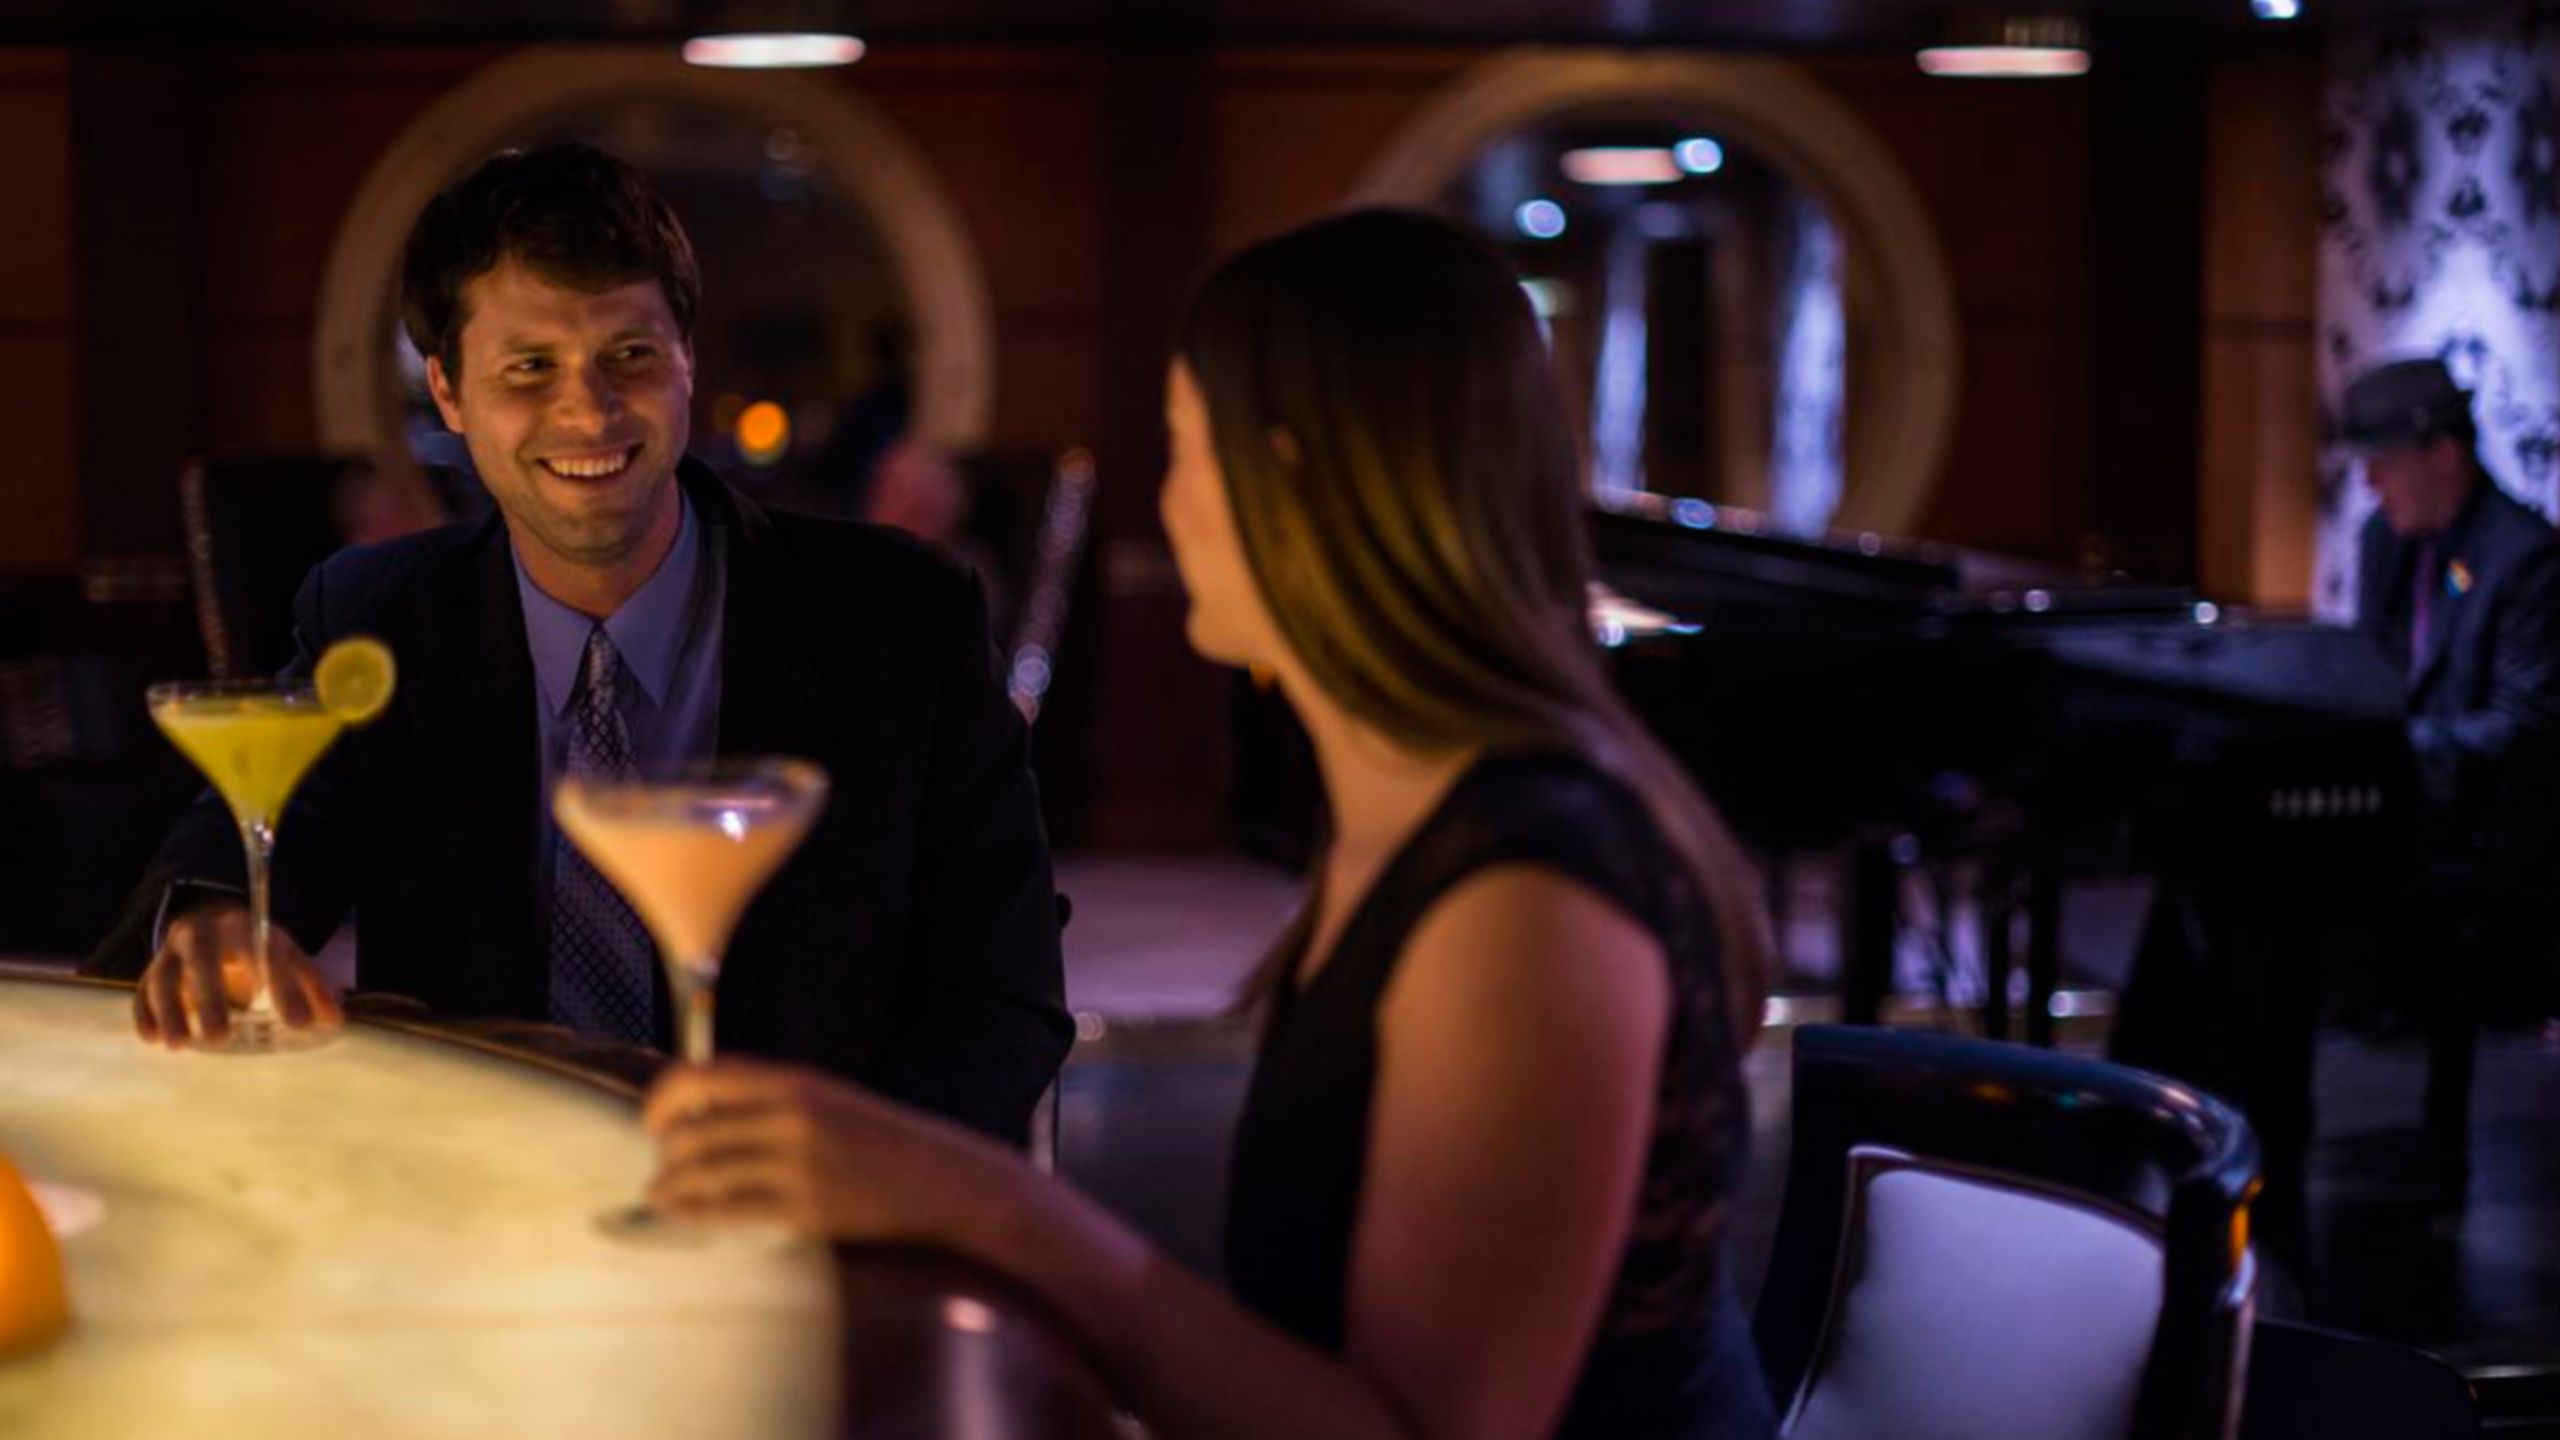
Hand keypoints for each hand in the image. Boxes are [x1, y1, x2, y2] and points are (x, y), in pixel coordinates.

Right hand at [134, 901, 342, 1049]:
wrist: (212, 925)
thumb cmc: (256, 948)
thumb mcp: (288, 958)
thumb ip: (311, 986)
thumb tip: (334, 1020)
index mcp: (245, 927)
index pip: (266, 953)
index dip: (284, 988)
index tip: (299, 1023)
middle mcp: (203, 933)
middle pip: (202, 960)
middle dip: (210, 998)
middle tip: (220, 1038)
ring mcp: (172, 952)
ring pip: (163, 977)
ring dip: (169, 1012)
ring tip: (180, 1045)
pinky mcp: (151, 971)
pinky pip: (141, 991)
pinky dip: (143, 1014)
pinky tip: (152, 1039)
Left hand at [643, 1058, 1033, 1248]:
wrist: (947, 1180)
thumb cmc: (885, 1141)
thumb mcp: (830, 1099)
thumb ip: (772, 1098)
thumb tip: (701, 1109)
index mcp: (796, 1081)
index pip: (702, 1078)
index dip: (662, 1100)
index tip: (653, 1122)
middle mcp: (793, 1117)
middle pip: (694, 1132)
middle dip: (665, 1153)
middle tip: (662, 1166)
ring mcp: (800, 1165)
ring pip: (703, 1174)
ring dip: (670, 1187)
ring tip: (659, 1194)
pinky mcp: (807, 1210)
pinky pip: (728, 1212)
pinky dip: (693, 1214)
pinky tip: (682, 1215)